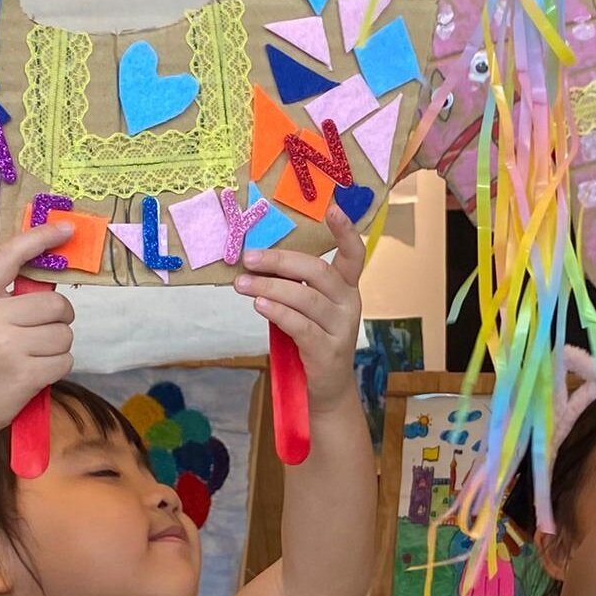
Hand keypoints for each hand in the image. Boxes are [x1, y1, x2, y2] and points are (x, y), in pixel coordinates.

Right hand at [0, 222, 76, 439]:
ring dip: (56, 347)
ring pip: (63, 334)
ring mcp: (6, 348)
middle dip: (58, 319)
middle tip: (42, 332)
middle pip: (54, 304)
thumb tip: (49, 278)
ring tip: (30, 357)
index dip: (39, 239)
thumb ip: (1, 298)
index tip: (66, 229)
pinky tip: (34, 374)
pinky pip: (64, 360)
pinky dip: (57, 367)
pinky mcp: (23, 375)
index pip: (8, 256)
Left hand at [234, 205, 364, 410]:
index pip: (354, 254)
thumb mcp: (307, 307)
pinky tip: (259, 305)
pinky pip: (301, 326)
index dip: (345, 231)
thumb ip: (294, 284)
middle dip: (281, 261)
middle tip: (249, 257)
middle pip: (318, 272)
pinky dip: (278, 312)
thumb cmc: (311, 339)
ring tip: (242, 284)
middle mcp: (349, 304)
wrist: (326, 388)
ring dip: (270, 287)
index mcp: (346, 287)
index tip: (332, 207)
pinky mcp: (328, 352)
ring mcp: (341, 329)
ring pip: (306, 298)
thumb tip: (255, 258)